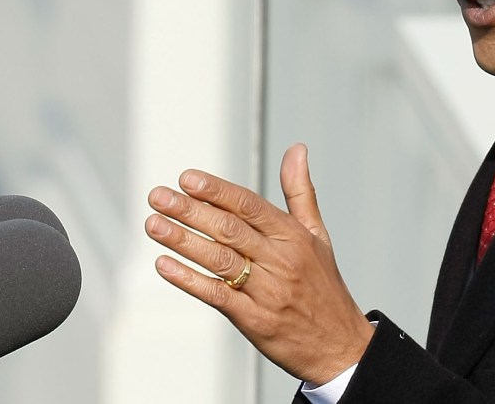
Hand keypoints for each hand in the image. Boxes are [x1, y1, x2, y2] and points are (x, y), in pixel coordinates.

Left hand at [144, 143, 374, 384]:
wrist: (340, 345)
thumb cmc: (324, 286)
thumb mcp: (317, 234)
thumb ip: (300, 191)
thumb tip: (296, 149)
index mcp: (293, 236)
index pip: (249, 205)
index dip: (216, 191)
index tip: (187, 178)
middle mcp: (281, 260)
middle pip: (229, 229)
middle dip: (190, 211)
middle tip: (158, 196)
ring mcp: (268, 292)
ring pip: (219, 260)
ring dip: (183, 240)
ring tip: (154, 224)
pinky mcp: (255, 320)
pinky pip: (217, 296)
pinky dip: (188, 280)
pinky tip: (164, 265)